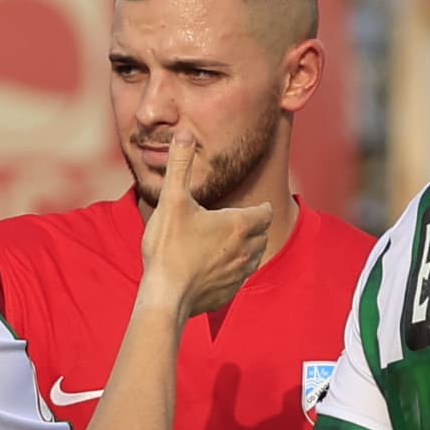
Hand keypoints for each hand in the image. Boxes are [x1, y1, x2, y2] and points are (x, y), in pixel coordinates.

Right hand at [134, 151, 280, 325]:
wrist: (165, 296)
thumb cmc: (169, 247)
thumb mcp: (172, 199)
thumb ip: (180, 164)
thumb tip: (184, 133)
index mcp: (239, 225)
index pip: (265, 213)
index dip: (259, 209)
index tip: (251, 207)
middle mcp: (246, 250)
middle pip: (262, 235)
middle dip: (253, 227)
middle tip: (237, 221)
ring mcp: (239, 274)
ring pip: (254, 257)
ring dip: (246, 248)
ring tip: (228, 243)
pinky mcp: (228, 293)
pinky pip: (239, 278)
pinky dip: (233, 270)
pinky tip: (214, 267)